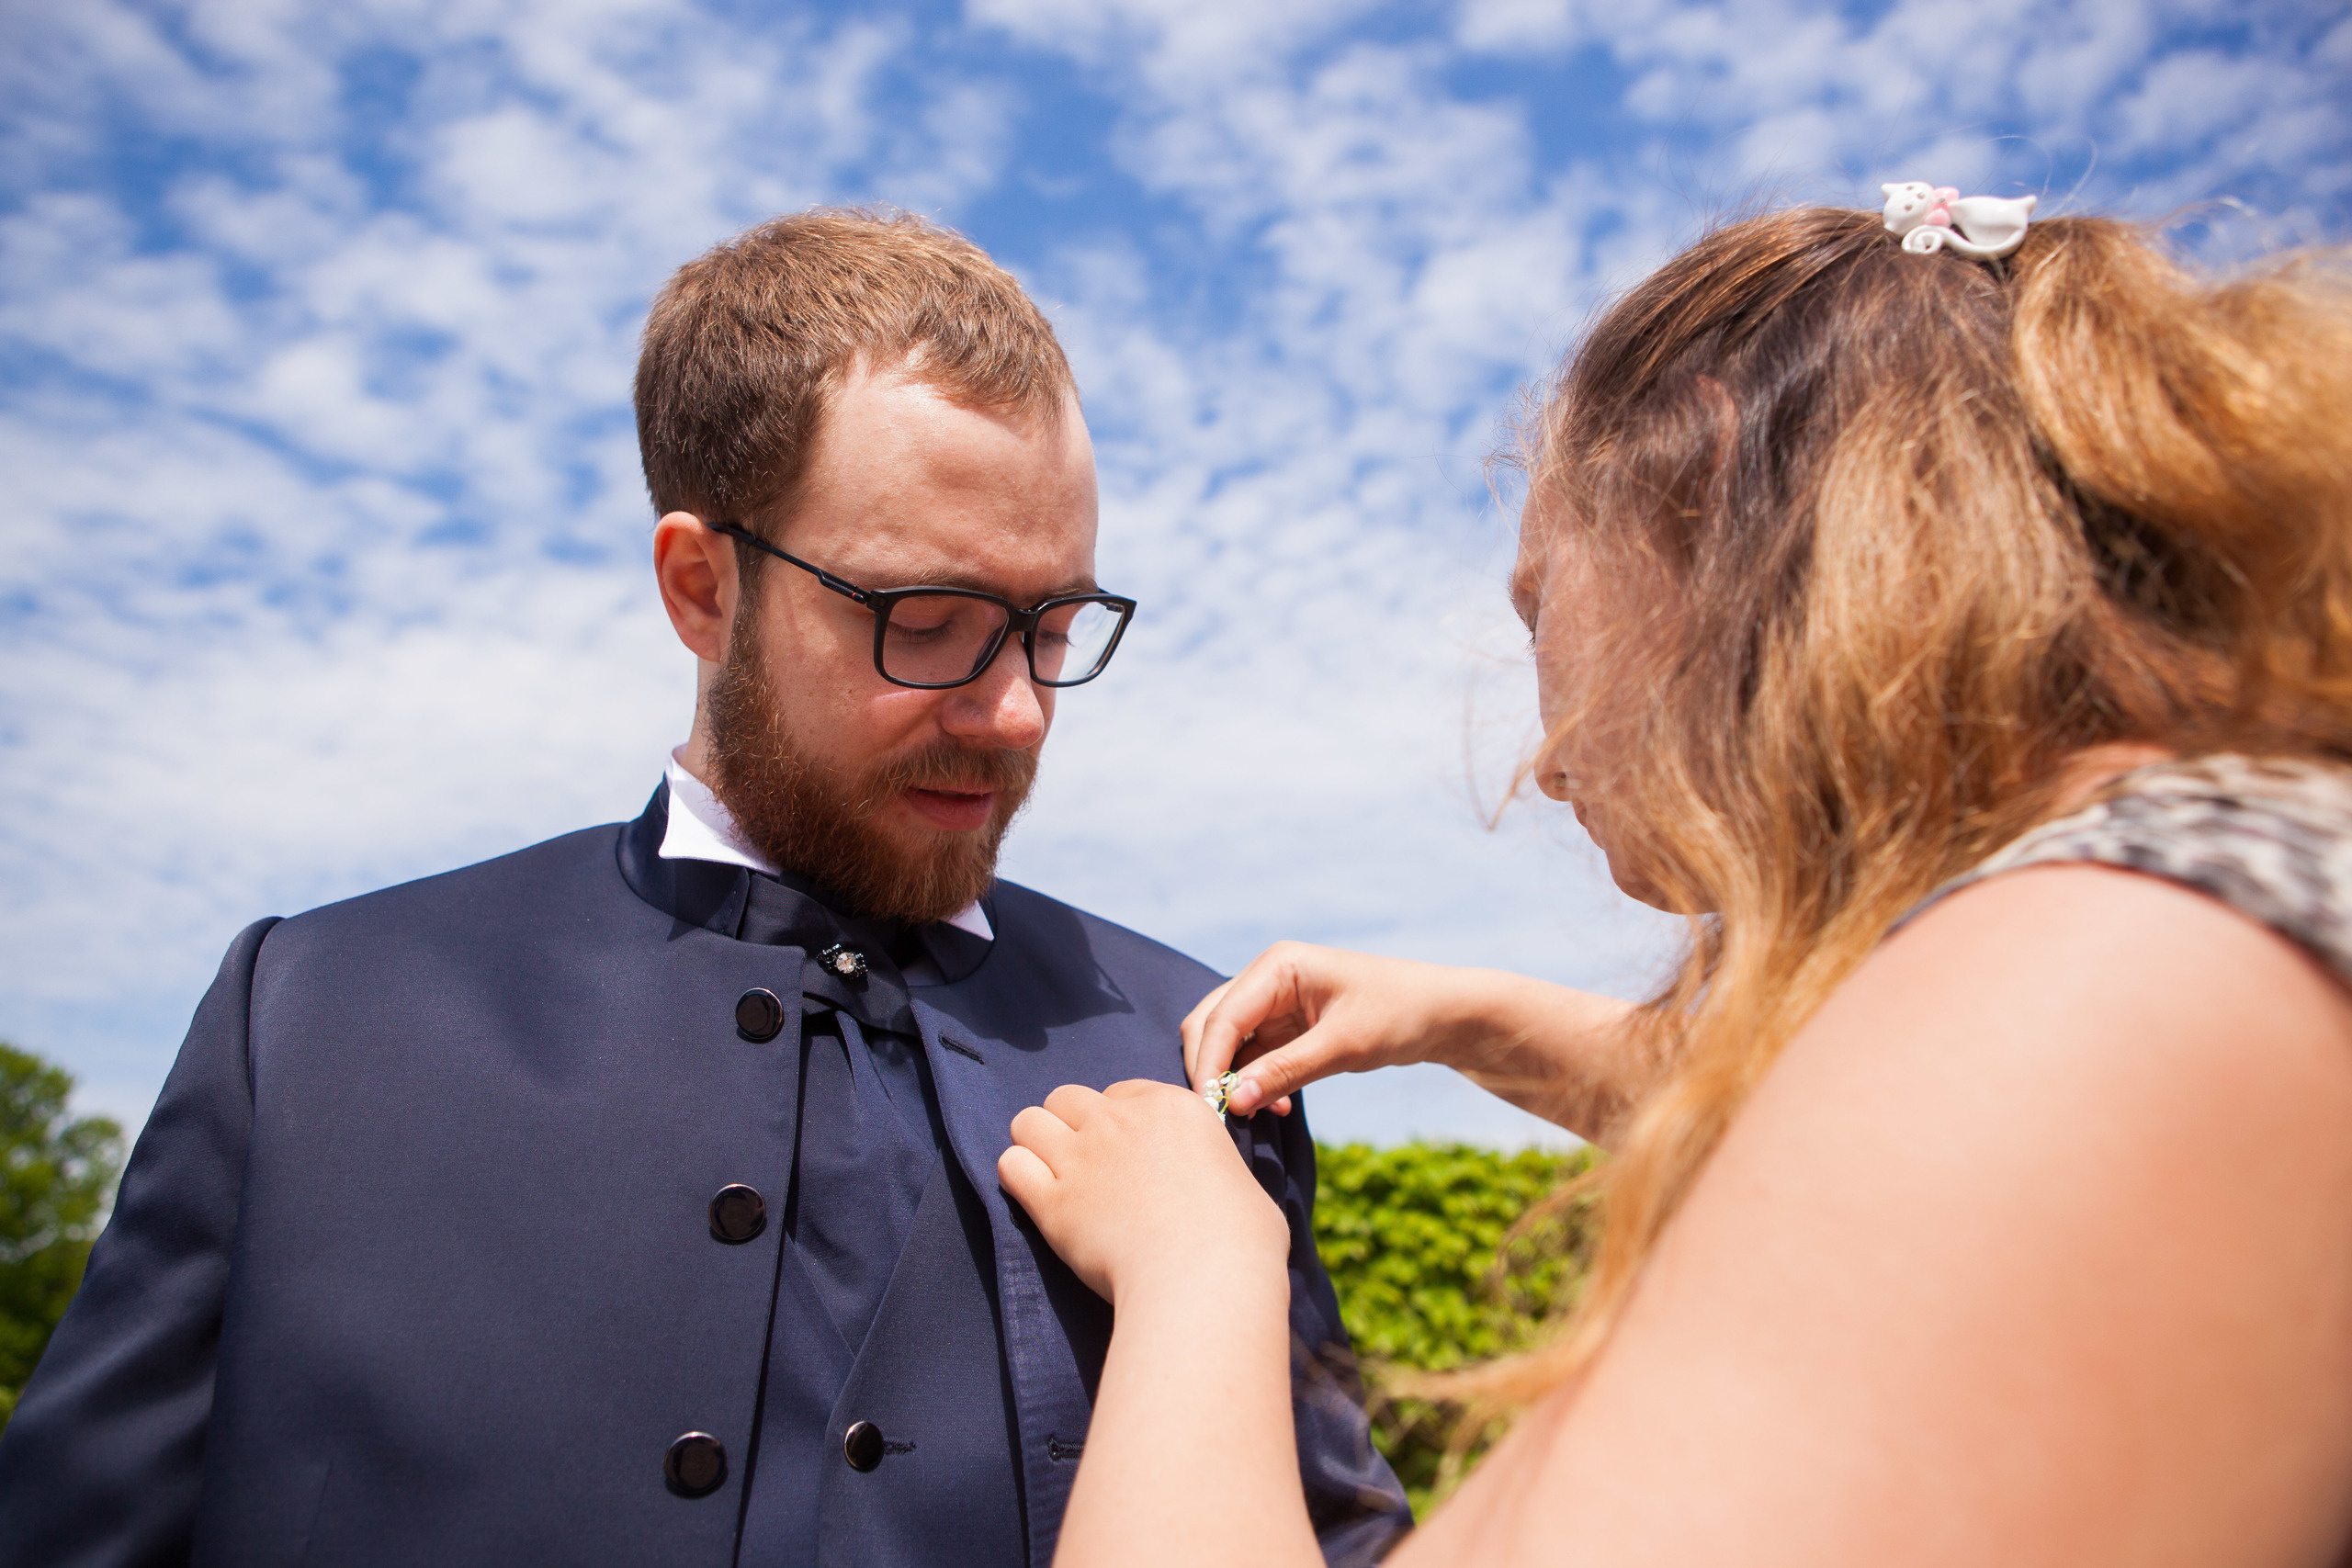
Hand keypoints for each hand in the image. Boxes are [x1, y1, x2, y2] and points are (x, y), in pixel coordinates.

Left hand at [997, 1080, 1287, 1304]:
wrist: (1205, 1279)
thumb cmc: (1240, 1241)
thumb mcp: (1240, 1181)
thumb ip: (1211, 1167)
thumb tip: (1209, 1182)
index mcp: (1172, 1108)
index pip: (1122, 1092)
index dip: (1119, 1122)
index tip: (1128, 1155)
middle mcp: (1120, 1121)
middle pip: (1067, 1097)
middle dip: (1070, 1125)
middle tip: (1085, 1165)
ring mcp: (1082, 1157)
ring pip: (1028, 1121)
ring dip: (1036, 1145)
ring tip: (1052, 1177)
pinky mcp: (1052, 1202)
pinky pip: (1010, 1165)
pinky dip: (1017, 1178)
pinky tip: (1037, 1199)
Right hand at [1182, 942, 1492, 1117]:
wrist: (1441, 1015)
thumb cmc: (1398, 1015)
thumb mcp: (1343, 1046)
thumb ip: (1285, 1072)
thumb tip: (1233, 1102)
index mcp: (1278, 965)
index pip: (1223, 1017)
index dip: (1209, 1063)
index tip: (1209, 1108)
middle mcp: (1268, 978)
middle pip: (1212, 1025)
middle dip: (1212, 1070)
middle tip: (1221, 1116)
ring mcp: (1274, 1002)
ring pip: (1228, 1044)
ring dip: (1234, 1080)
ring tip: (1255, 1114)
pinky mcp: (1285, 1026)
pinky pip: (1252, 1056)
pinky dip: (1255, 1082)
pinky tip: (1277, 1107)